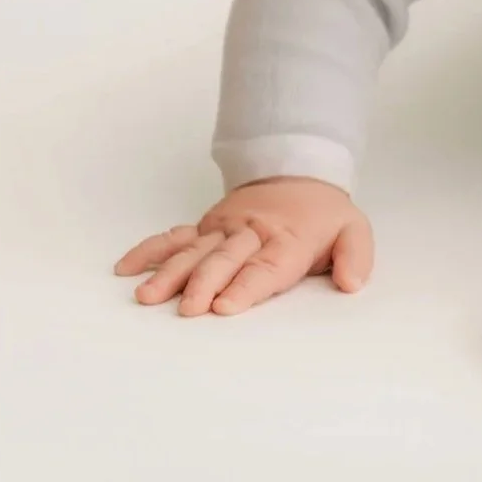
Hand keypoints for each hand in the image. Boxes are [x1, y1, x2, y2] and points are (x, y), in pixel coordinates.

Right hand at [113, 176, 372, 316]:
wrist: (297, 172)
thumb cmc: (323, 213)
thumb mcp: (353, 228)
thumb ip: (355, 256)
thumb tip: (353, 283)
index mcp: (287, 240)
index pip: (265, 267)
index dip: (245, 287)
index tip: (225, 306)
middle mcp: (250, 234)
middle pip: (223, 260)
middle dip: (204, 284)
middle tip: (186, 309)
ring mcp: (223, 229)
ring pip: (193, 251)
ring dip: (169, 272)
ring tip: (146, 295)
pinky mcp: (205, 226)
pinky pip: (174, 237)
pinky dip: (150, 250)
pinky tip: (126, 268)